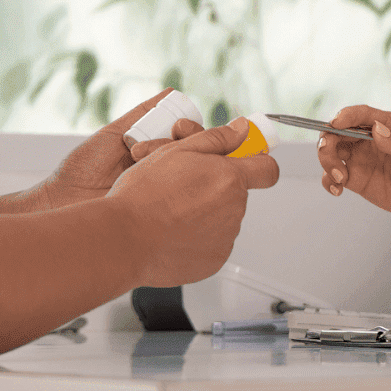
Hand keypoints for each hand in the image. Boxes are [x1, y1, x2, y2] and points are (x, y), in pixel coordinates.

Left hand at [36, 90, 183, 209]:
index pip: (184, 136)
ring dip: (169, 154)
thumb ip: (141, 114)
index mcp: (153, 148)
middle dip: (187, 139)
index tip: (179, 124)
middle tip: (172, 135)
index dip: (187, 127)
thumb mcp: (114, 133)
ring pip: (188, 167)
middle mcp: (162, 168)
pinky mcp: (159, 207)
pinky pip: (177, 192)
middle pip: (193, 150)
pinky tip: (155, 174)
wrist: (65, 196)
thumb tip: (170, 92)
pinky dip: (172, 180)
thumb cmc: (85, 166)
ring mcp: (162, 188)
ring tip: (136, 156)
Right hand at [107, 117, 279, 287]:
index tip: (245, 162)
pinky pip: (213, 243)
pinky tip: (172, 231)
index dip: (257, 163)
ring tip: (172, 210)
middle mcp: (234, 209)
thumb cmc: (144, 195)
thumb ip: (217, 139)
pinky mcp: (213, 261)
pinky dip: (197, 238)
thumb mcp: (178, 151)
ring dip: (206, 212)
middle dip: (217, 188)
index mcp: (230, 179)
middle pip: (237, 194)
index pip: (268, 170)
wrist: (123, 239)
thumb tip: (242, 130)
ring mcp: (225, 238)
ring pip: (223, 218)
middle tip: (184, 186)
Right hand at [317, 105, 390, 228]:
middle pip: (338, 131)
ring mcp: (361, 158)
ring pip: (331, 151)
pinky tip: (338, 190)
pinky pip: (332, 175)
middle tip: (332, 159)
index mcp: (389, 126)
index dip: (346, 116)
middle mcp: (370, 139)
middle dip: (328, 141)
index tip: (336, 124)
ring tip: (340, 179)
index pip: (363, 115)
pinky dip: (328, 181)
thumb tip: (378, 129)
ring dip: (327, 162)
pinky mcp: (355, 178)